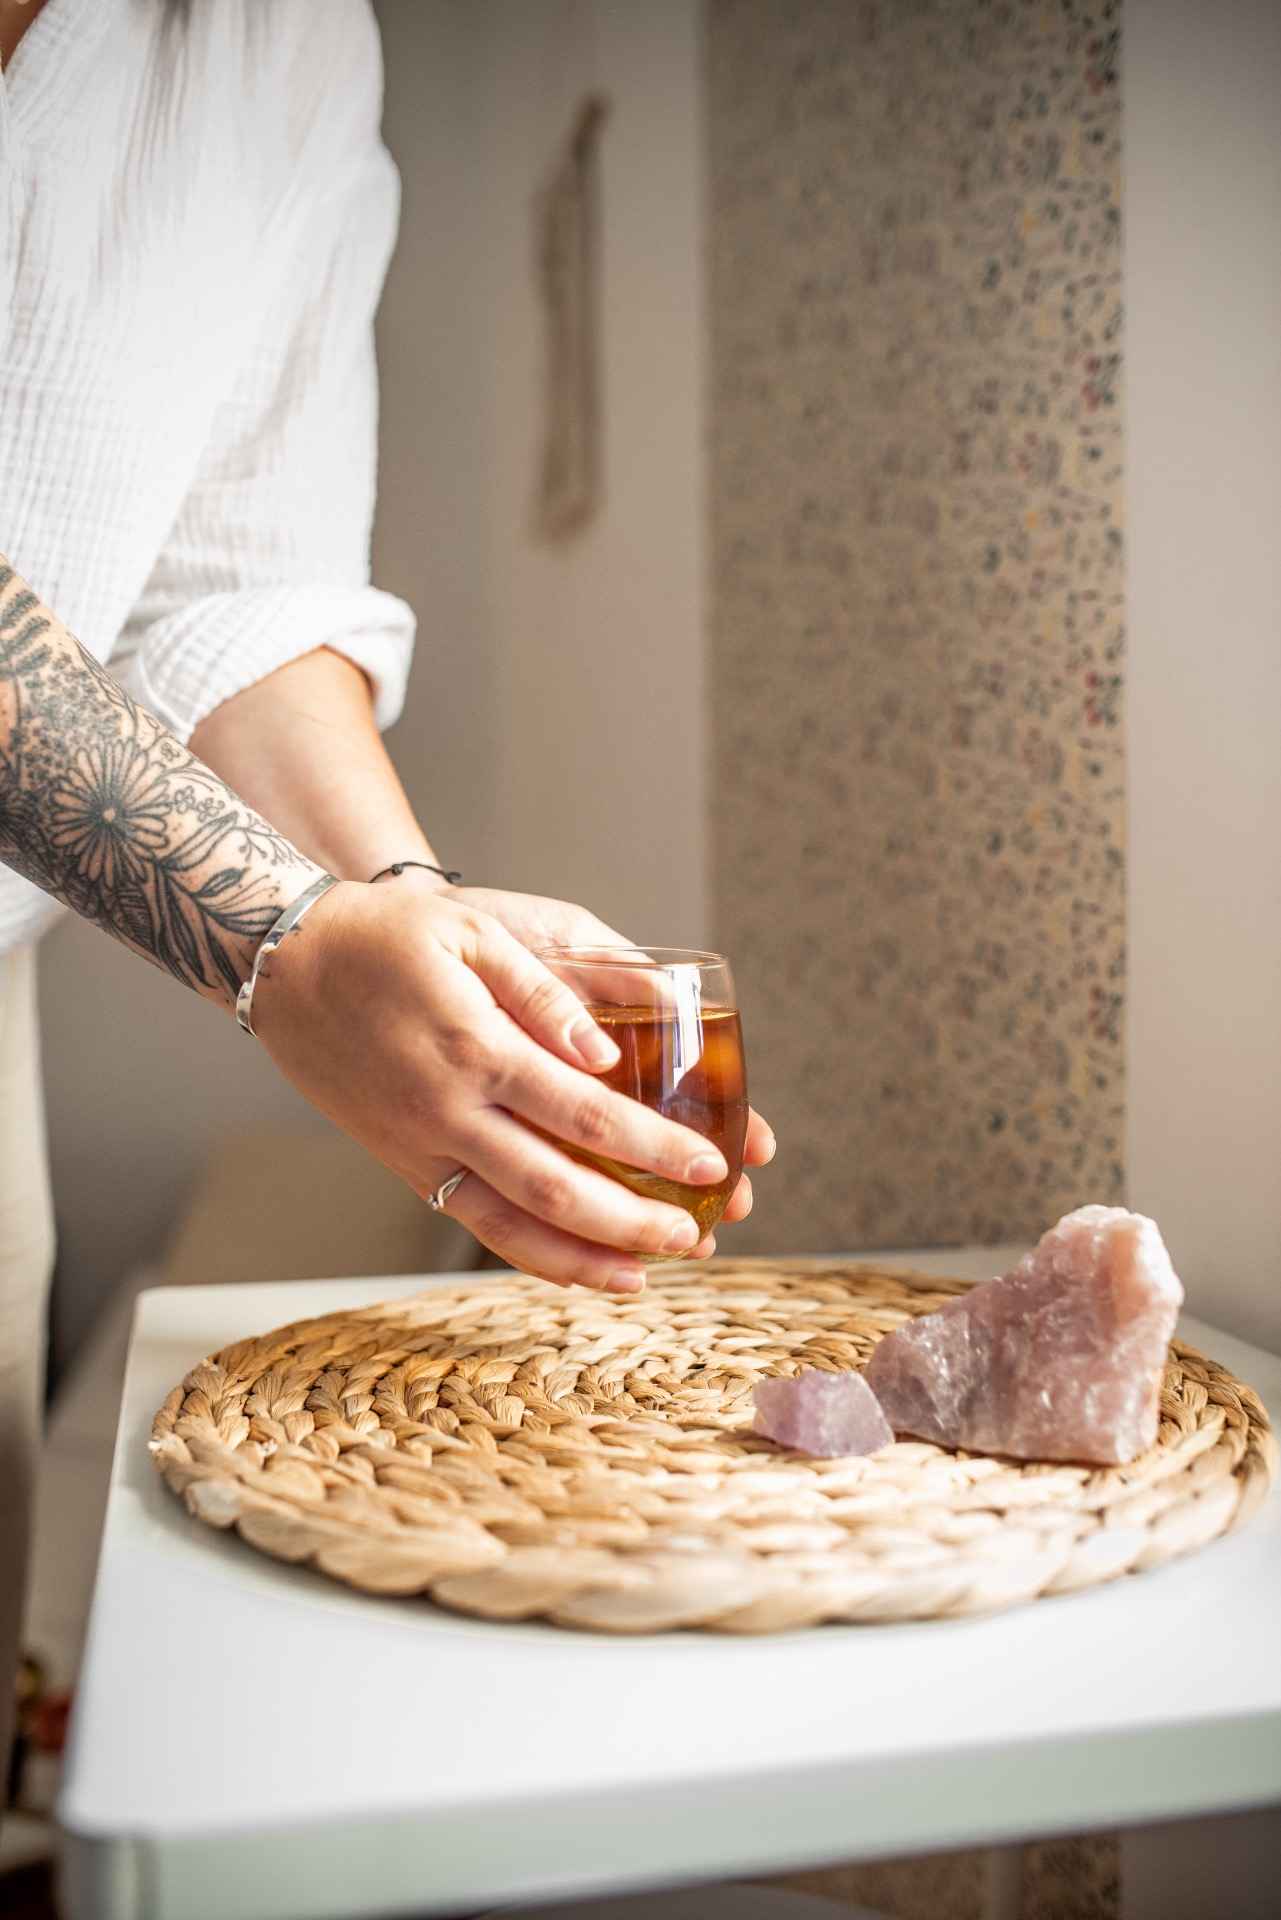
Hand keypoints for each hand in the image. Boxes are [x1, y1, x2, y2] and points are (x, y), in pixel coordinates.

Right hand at [248, 881, 735, 1292]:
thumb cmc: (382, 935)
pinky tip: (566, 1267)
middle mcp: (447, 1112)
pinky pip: (468, 1220)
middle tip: (695, 1235)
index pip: (586, 1116)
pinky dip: (522, 1251)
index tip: (711, 1164)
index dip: (655, 1147)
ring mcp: (419, 1145)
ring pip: (508, 1224)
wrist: (281, 962)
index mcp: (476, 1050)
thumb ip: (546, 993)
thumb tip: (608, 1052)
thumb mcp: (472, 934)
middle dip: (632, 1221)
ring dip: (580, 1258)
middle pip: (555, 1189)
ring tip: (642, 1276)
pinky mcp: (401, 1161)